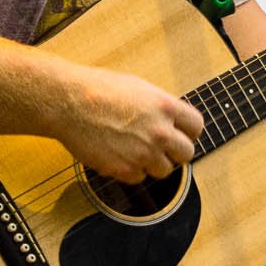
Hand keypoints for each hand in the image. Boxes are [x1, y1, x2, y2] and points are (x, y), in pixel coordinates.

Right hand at [58, 65, 204, 183]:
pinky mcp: (124, 169)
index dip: (188, 132)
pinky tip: (118, 154)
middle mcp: (159, 132)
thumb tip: (172, 120)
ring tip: (135, 149)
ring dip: (153, 163)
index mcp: (165, 107)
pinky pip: (139, 178)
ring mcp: (143, 153)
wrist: (69, 103)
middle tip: (161, 148)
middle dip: (175, 152)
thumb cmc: (98, 89)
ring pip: (164, 170)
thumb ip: (160, 106)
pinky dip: (131, 171)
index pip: (196, 127)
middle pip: (187, 154)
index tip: (181, 134)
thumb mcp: (138, 88)